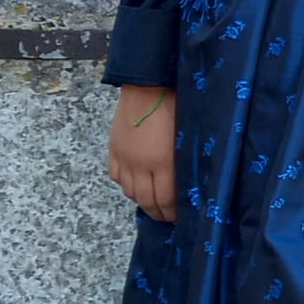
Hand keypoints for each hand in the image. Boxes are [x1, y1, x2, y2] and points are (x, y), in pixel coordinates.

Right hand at [108, 85, 177, 221]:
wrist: (147, 86)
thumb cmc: (176, 105)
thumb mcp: (187, 136)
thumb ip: (185, 160)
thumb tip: (189, 180)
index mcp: (164, 161)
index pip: (166, 199)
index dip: (172, 212)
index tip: (179, 217)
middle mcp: (142, 164)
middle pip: (147, 200)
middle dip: (158, 213)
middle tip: (166, 217)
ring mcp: (125, 158)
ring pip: (130, 191)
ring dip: (142, 201)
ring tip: (152, 204)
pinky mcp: (114, 151)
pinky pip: (117, 177)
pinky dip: (126, 185)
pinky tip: (135, 184)